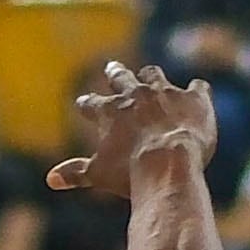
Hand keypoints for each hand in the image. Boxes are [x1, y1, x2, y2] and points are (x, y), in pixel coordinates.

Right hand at [50, 63, 218, 196]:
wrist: (168, 162)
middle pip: (121, 78)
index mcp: (110, 112)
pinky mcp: (193, 99)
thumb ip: (77, 174)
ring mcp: (165, 93)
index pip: (93, 105)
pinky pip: (197, 88)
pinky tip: (199, 89)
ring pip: (154, 75)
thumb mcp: (100, 174)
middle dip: (115, 75)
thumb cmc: (132, 172)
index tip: (82, 104)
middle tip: (111, 69)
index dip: (87, 105)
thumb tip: (50, 180)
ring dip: (151, 75)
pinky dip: (198, 90)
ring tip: (149, 74)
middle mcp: (135, 95)